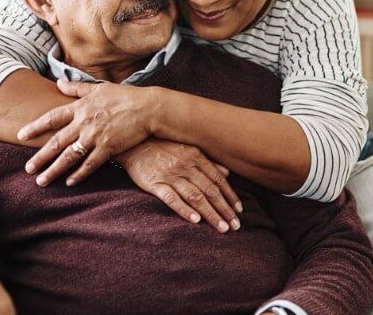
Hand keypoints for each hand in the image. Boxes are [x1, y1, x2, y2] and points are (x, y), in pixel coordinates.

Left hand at [19, 81, 161, 186]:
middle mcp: (84, 123)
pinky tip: (69, 182)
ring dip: (54, 170)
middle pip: (56, 142)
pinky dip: (79, 174)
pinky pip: (90, 164)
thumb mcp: (99, 88)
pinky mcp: (108, 148)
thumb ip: (77, 88)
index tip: (20, 135)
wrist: (148, 108)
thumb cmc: (125, 96)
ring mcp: (95, 137)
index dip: (35, 127)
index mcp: (80, 107)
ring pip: (69, 157)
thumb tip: (58, 83)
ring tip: (41, 181)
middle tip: (27, 169)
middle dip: (40, 157)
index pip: (52, 118)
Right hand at [118, 139, 242, 232]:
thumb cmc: (162, 147)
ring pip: (195, 197)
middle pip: (210, 191)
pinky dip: (184, 209)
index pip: (218, 180)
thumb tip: (227, 173)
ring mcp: (171, 176)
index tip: (239, 211)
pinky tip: (195, 220)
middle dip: (225, 209)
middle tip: (236, 226)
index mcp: (196, 158)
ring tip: (222, 228)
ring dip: (210, 213)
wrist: (133, 143)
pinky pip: (172, 198)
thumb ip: (207, 162)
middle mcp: (186, 167)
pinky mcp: (155, 184)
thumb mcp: (187, 149)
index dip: (230, 196)